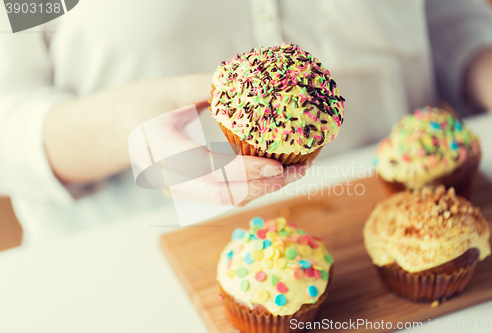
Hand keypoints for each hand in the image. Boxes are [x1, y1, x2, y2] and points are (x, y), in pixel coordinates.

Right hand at [45, 73, 307, 205]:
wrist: (123, 126)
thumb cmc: (145, 103)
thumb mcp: (169, 89)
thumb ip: (204, 86)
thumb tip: (246, 79)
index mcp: (161, 151)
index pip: (209, 170)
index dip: (245, 171)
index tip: (277, 166)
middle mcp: (169, 179)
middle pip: (223, 194)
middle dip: (264, 187)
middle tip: (298, 171)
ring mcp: (178, 190)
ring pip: (227, 200)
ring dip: (263, 190)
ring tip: (295, 174)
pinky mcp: (188, 192)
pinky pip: (223, 196)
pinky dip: (252, 189)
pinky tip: (274, 176)